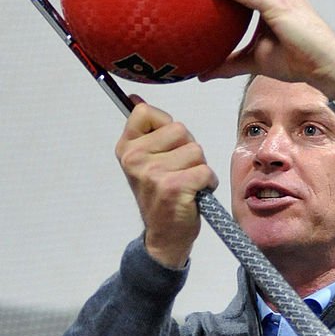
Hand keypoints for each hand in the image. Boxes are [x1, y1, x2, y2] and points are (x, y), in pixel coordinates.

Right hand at [116, 98, 217, 268]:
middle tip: (179, 172)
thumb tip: (136, 98)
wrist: (164, 237)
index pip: (145, 111)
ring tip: (187, 184)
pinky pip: (205, 170)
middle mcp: (135, 158)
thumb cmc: (161, 197)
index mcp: (126, 148)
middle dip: (188, 149)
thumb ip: (145, 131)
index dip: (165, 125)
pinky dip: (208, 183)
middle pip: (180, 129)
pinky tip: (195, 194)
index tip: (166, 146)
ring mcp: (153, 173)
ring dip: (199, 168)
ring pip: (196, 150)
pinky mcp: (173, 187)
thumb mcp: (145, 162)